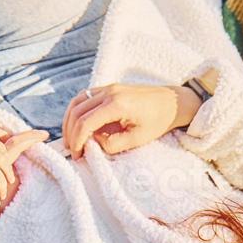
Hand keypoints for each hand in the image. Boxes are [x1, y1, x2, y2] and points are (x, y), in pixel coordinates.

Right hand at [61, 83, 202, 159]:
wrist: (173, 102)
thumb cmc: (159, 120)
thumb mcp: (138, 139)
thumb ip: (113, 144)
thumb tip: (94, 144)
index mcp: (117, 104)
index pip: (86, 122)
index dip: (77, 140)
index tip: (78, 155)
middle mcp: (109, 92)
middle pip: (77, 111)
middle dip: (70, 133)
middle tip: (72, 151)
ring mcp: (108, 88)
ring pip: (77, 102)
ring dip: (70, 121)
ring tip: (72, 139)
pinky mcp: (108, 88)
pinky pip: (84, 97)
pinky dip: (77, 112)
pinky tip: (78, 126)